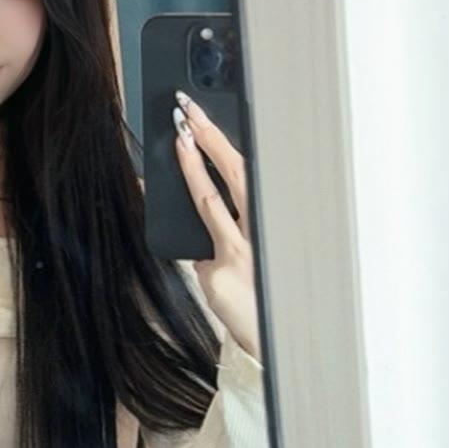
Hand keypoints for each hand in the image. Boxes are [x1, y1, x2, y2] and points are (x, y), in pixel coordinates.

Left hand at [173, 92, 260, 361]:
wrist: (272, 338)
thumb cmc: (261, 294)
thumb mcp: (248, 254)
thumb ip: (225, 233)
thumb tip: (198, 207)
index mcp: (270, 220)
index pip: (247, 170)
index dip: (223, 139)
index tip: (203, 114)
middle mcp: (262, 229)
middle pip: (236, 171)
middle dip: (210, 136)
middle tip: (188, 109)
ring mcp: (242, 249)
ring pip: (213, 196)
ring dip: (194, 164)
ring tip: (180, 138)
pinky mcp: (223, 268)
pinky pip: (200, 232)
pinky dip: (188, 206)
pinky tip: (176, 180)